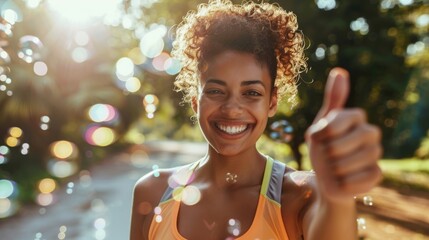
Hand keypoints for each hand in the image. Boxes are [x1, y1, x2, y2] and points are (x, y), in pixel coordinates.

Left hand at [305, 68, 382, 202]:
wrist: (326, 177)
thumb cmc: (323, 147)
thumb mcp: (321, 124)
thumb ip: (332, 101)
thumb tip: (340, 71)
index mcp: (356, 117)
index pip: (340, 121)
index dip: (323, 132)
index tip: (317, 137)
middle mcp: (370, 133)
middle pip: (341, 145)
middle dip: (327, 153)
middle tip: (327, 155)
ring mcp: (375, 154)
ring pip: (346, 164)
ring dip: (332, 169)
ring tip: (334, 167)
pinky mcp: (376, 174)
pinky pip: (354, 180)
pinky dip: (341, 182)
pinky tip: (342, 179)